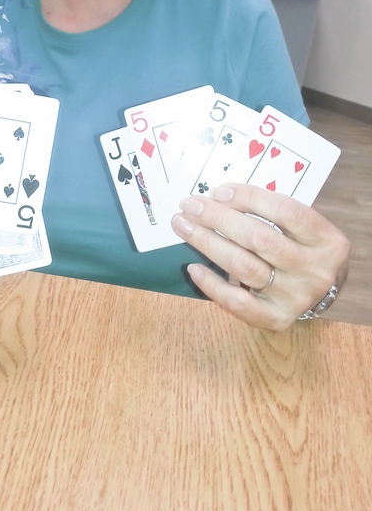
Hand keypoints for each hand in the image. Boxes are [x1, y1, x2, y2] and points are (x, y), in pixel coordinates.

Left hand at [171, 184, 349, 330]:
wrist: (317, 291)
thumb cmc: (300, 248)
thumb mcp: (299, 227)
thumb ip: (269, 211)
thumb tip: (217, 198)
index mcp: (327, 240)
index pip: (286, 212)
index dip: (249, 198)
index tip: (218, 191)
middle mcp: (315, 270)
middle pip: (260, 239)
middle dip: (218, 218)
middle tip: (190, 205)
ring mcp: (297, 297)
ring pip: (244, 266)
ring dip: (207, 243)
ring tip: (183, 226)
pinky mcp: (277, 319)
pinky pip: (238, 302)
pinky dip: (212, 284)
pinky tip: (194, 267)